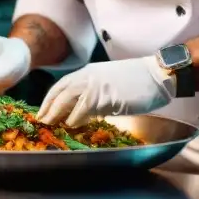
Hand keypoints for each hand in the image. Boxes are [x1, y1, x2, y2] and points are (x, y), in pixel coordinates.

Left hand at [37, 57, 171, 127]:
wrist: (157, 74)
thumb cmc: (137, 80)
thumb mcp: (108, 83)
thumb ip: (93, 95)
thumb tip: (79, 112)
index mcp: (89, 72)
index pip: (61, 85)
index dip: (50, 99)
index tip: (42, 110)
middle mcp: (89, 76)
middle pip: (60, 92)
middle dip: (48, 108)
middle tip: (41, 121)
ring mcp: (96, 85)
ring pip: (67, 100)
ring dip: (57, 114)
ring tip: (50, 125)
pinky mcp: (106, 96)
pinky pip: (84, 109)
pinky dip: (76, 118)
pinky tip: (72, 126)